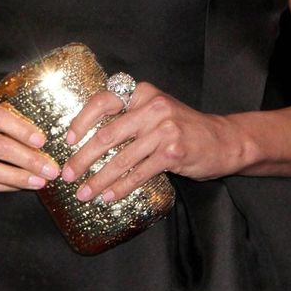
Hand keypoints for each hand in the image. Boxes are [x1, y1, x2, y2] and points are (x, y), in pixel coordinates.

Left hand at [61, 83, 238, 202]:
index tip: (67, 140)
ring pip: (121, 158)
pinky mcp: (173, 151)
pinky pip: (138, 173)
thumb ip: (129, 117)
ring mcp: (163, 129)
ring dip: (99, 180)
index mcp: (142, 93)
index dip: (81, 121)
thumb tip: (88, 139)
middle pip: (106, 134)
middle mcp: (151, 107)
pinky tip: (109, 197)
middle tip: (68, 175)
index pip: (103, 101)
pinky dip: (120, 188)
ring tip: (84, 194)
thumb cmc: (184, 128)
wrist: (224, 140)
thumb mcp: (156, 112)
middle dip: (82, 158)